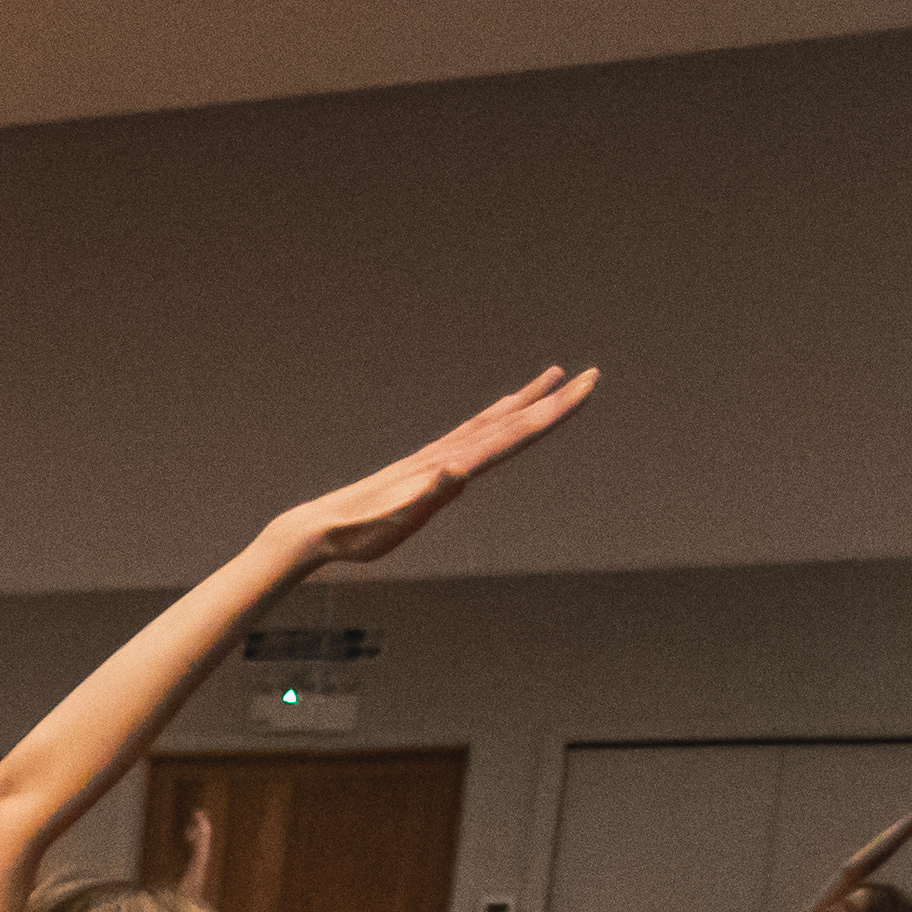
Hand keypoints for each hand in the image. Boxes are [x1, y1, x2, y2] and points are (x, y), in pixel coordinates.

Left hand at [277, 364, 597, 570]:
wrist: (318, 529)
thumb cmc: (357, 535)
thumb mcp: (394, 523)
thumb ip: (427, 497)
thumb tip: (458, 468)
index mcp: (451, 466)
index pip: (513, 434)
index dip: (551, 413)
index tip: (583, 389)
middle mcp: (447, 454)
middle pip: (511, 421)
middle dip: (553, 400)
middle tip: (592, 375)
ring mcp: (436, 457)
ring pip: (492, 421)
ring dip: (525, 400)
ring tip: (553, 377)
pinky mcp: (424, 466)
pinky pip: (469, 434)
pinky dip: (492, 418)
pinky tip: (498, 413)